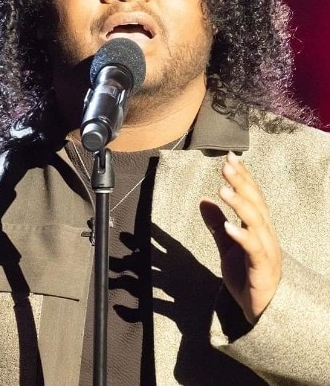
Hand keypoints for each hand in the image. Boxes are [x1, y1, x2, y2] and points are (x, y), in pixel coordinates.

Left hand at [200, 151, 281, 323]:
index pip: (251, 196)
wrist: (263, 311)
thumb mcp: (227, 247)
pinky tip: (229, 226)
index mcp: (257, 228)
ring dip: (240, 205)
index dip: (242, 176)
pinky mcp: (262, 269)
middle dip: (242, 182)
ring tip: (222, 190)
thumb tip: (203, 201)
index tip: (229, 157)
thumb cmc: (248, 277)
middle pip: (255, 203)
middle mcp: (265, 235)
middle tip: (227, 163)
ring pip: (256, 222)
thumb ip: (216, 225)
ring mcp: (266, 251)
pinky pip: (254, 250)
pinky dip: (242, 236)